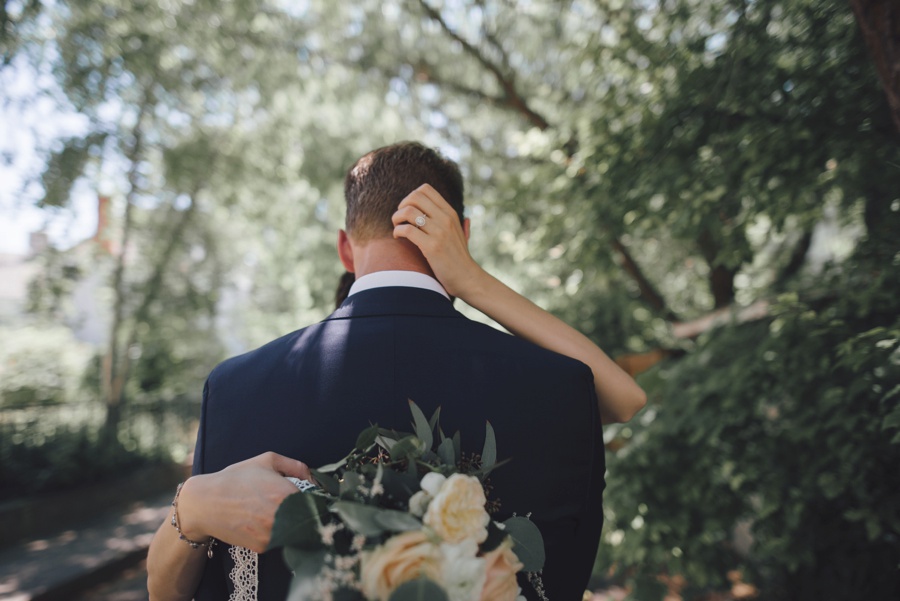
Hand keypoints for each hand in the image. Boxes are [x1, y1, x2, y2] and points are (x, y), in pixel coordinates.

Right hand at [176, 452, 311, 552]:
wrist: (205, 503)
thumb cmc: (236, 478)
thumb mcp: (267, 461)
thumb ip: (295, 466)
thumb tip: (314, 477)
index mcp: (286, 493)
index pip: (316, 501)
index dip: (317, 500)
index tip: (313, 499)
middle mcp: (282, 516)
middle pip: (309, 519)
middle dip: (306, 513)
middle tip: (297, 507)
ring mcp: (273, 533)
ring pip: (295, 531)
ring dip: (292, 524)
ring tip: (276, 513)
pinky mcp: (263, 546)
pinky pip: (280, 540)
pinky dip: (277, 533)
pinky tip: (264, 522)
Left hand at [392, 184, 483, 297]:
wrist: (467, 278)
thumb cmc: (461, 259)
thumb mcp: (463, 238)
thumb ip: (462, 226)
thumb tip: (467, 219)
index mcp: (450, 213)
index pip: (425, 189)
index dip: (411, 197)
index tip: (408, 210)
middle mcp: (445, 219)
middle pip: (415, 197)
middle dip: (401, 206)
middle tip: (400, 219)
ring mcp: (439, 232)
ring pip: (408, 212)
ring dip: (396, 218)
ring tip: (397, 228)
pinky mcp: (431, 247)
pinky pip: (407, 230)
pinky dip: (397, 232)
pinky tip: (398, 238)